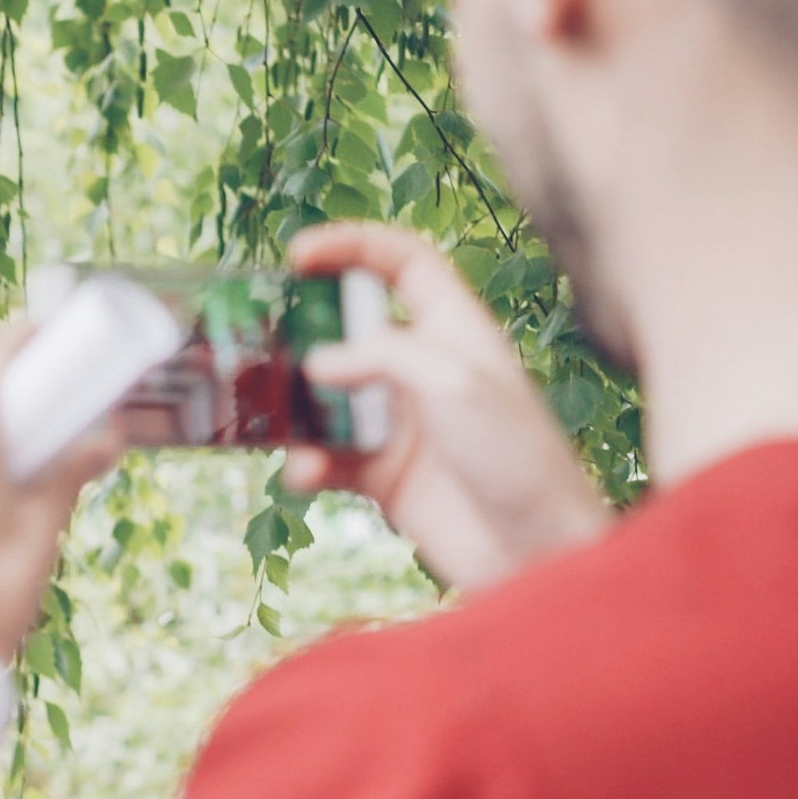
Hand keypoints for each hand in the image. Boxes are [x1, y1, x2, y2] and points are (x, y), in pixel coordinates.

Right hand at [284, 222, 613, 591]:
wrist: (535, 551)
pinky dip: (306, 464)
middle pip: (351, 327)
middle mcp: (424, 370)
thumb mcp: (455, 383)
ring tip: (269, 415)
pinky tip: (305, 474)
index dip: (354, 247)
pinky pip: (326, 457)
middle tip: (262, 336)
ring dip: (295, 406)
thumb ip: (382, 356)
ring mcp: (400, 423)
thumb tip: (315, 363)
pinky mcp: (382, 475)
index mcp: (455, 331)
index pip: (405, 264)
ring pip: (327, 397)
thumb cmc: (516, 457)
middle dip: (305, 329)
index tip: (299, 253)